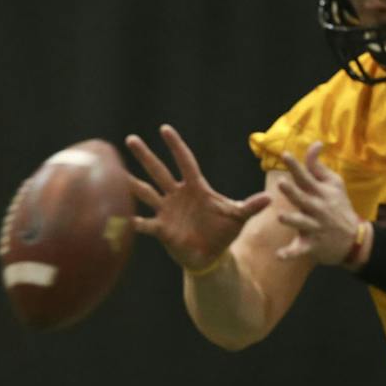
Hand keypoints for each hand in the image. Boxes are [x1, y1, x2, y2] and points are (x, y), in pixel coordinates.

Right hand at [124, 125, 271, 271]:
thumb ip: (250, 207)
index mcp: (196, 188)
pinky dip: (133, 222)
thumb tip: (270, 199)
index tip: (164, 129)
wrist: (212, 256)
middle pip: (159, 171)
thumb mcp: (238, 217)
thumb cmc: (224, 232)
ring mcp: (166, 211)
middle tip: (130, 139)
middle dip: (145, 155)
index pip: (185, 161)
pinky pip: (145, 224)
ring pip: (145, 192)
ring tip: (115, 174)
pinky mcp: (161, 229)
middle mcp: (177, 195)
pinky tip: (121, 219)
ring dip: (131, 183)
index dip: (175, 146)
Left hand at [271, 143, 362, 263]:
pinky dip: (290, 254)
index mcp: (321, 193)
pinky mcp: (312, 245)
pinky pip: (300, 250)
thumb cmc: (338, 207)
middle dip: (293, 191)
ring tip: (280, 216)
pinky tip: (279, 256)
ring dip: (292, 220)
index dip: (296, 166)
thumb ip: (318, 167)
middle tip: (281, 183)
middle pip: (303, 198)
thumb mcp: (333, 185)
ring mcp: (315, 228)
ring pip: (302, 224)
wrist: (354, 238)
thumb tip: (315, 144)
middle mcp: (318, 209)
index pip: (307, 177)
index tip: (285, 154)